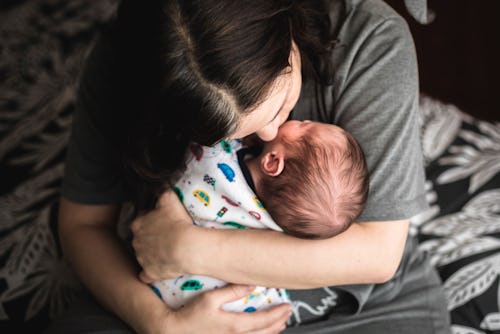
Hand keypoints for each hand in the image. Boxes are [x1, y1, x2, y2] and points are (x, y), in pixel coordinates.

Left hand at [131, 190, 194, 282]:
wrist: (186, 247)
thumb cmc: (178, 221)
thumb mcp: (169, 198)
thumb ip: (162, 190)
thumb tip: (161, 183)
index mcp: (138, 224)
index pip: (141, 220)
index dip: (152, 221)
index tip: (163, 222)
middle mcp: (136, 241)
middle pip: (141, 238)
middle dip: (151, 238)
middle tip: (167, 236)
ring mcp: (142, 258)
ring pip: (143, 256)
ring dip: (153, 254)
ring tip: (168, 252)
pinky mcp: (149, 273)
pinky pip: (146, 275)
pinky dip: (151, 273)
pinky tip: (161, 269)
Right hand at [169, 284, 291, 333]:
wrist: (172, 331)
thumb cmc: (190, 314)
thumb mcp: (210, 298)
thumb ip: (232, 291)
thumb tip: (252, 284)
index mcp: (235, 326)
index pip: (264, 320)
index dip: (278, 313)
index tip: (288, 306)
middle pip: (265, 332)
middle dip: (279, 322)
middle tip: (287, 314)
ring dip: (271, 332)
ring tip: (279, 324)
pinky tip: (259, 333)